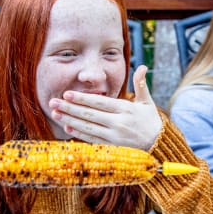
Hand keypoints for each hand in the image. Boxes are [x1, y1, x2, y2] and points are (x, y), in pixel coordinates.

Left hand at [48, 65, 162, 149]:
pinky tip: (67, 127)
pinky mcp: (112, 147)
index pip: (100, 103)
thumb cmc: (151, 121)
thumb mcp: (147, 102)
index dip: (82, 99)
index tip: (67, 94)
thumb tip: (142, 66)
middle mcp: (119, 123)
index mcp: (126, 109)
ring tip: (55, 114)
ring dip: (70, 121)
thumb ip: (141, 84)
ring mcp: (114, 137)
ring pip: (88, 128)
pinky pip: (92, 140)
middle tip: (53, 102)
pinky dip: (79, 134)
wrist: (159, 145)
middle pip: (90, 115)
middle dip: (70, 108)